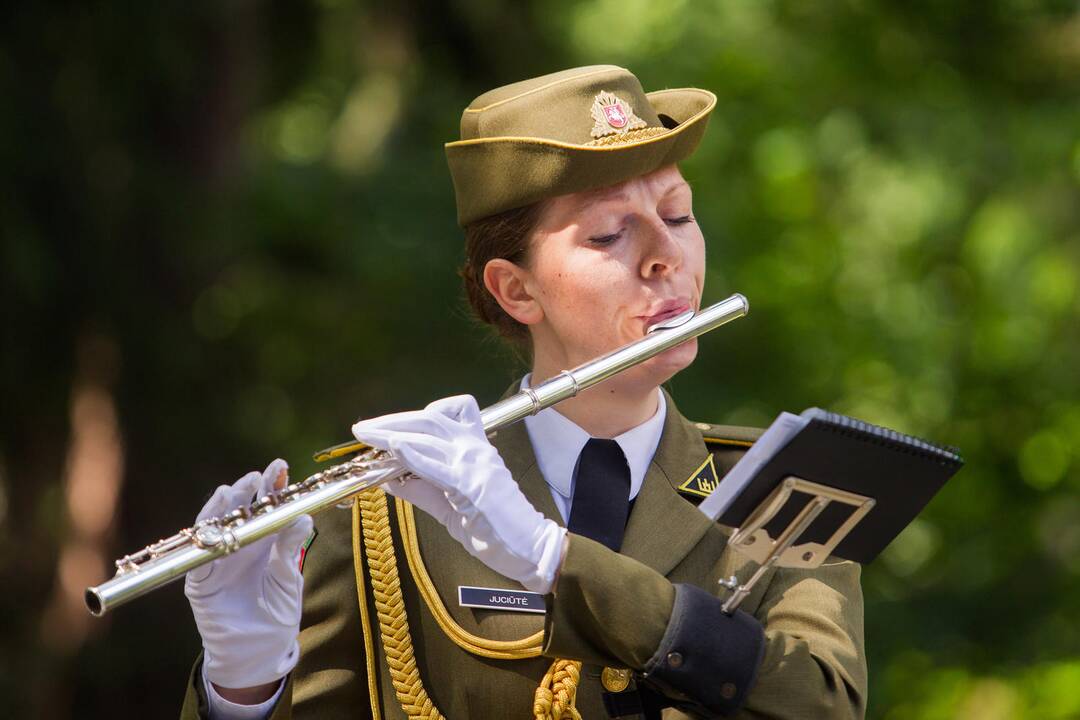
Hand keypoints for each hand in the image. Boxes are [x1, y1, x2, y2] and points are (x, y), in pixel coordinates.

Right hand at [184, 459, 312, 688]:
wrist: (258, 654)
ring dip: (224, 507)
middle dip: (248, 490)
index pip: (266, 506)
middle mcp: (239, 545)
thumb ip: (289, 550)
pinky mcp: (200, 580)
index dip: (271, 486)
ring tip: (235, 489)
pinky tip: (214, 521)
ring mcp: (218, 561)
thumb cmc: (275, 616)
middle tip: (259, 476)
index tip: (281, 468)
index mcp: (263, 542)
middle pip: (240, 509)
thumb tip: (303, 518)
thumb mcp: (288, 580)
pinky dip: (205, 537)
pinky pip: (199, 556)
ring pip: (215, 526)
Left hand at [352, 395, 566, 593]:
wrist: (531, 549)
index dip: (412, 416)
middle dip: (392, 420)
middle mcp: (476, 448)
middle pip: (429, 418)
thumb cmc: (497, 529)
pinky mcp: (474, 486)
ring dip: (392, 432)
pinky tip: (393, 449)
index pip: (447, 412)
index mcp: (476, 448)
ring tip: (366, 435)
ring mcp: (476, 465)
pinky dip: (413, 455)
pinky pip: (438, 466)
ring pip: (429, 435)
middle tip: (363, 428)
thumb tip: (389, 479)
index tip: (385, 427)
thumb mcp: (450, 506)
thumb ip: (422, 489)